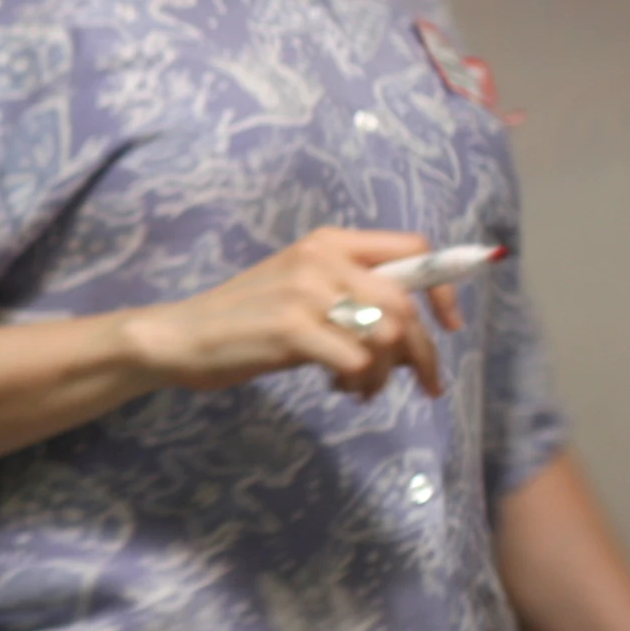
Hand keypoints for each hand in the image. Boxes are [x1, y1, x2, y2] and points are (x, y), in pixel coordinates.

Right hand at [123, 227, 459, 399]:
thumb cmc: (243, 317)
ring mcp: (305, 292)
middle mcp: (321, 259)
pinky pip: (358, 360)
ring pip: (388, 335)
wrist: (180, 335)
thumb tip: (411, 333)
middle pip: (406, 303)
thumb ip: (351, 295)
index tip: (449, 326)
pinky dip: (360, 382)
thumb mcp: (300, 290)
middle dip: (424, 353)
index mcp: (327, 242)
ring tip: (360, 388)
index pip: (412, 247)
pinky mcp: (291, 328)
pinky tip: (338, 387)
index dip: (443, 288)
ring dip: (386, 373)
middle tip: (425, 386)